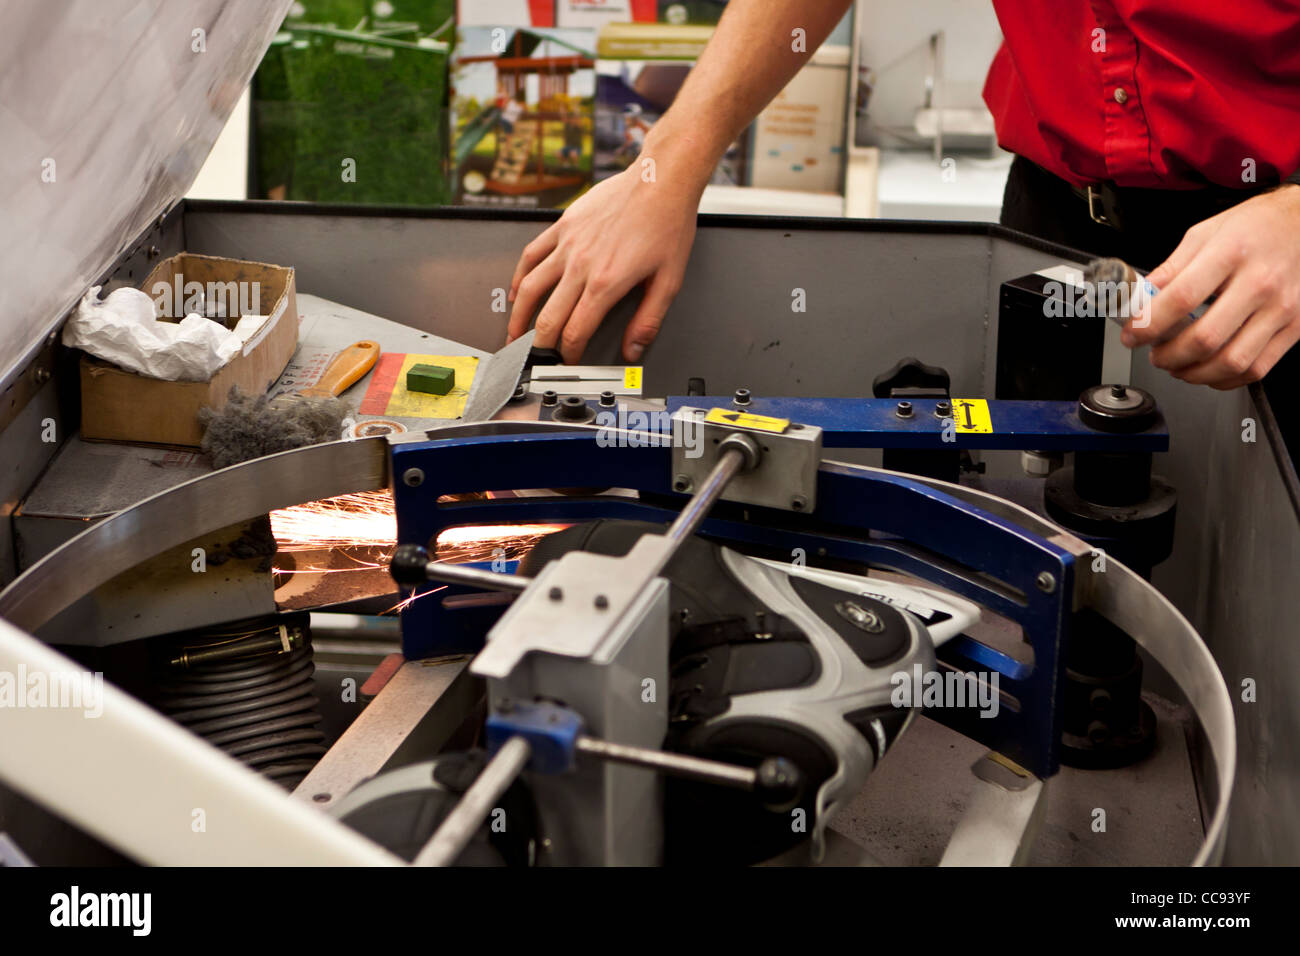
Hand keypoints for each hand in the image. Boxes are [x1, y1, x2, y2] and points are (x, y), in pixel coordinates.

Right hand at [507, 163, 701, 362]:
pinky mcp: (562, 226)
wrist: (660, 181)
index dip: (569, 354)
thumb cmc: (667, 224)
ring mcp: (568, 244)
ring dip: (519, 316)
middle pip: (548, 316)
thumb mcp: (669, 281)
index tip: (569, 360)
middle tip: (535, 356)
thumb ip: (648, 320)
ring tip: (514, 332)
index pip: (575, 332)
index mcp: (607, 284)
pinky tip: (517, 290)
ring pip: (530, 287)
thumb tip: (634, 348)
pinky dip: (520, 276)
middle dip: (539, 344)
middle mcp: (581, 266)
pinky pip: (531, 255)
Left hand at [1123, 184, 1299, 388]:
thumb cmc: (1257, 226)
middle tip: (1154, 353)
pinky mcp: (1295, 327)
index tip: (1132, 335)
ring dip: (1193, 373)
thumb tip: (1140, 298)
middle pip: (1205, 338)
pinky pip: (1256, 368)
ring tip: (1177, 365)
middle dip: (1168, 356)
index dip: (1148, 324)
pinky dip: (1224, 378)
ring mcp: (1281, 308)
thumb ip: (1171, 268)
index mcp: (1231, 254)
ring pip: (1231, 362)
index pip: (1181, 299)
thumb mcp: (1205, 233)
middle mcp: (1260, 283)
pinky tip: (1207, 369)